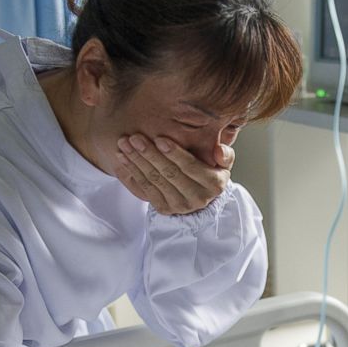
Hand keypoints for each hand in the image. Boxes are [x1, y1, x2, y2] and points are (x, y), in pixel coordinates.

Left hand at [115, 134, 232, 214]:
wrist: (200, 194)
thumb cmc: (209, 171)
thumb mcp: (222, 163)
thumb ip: (224, 155)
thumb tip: (219, 150)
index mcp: (214, 184)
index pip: (191, 167)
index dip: (174, 153)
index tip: (159, 138)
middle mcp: (198, 198)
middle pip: (170, 174)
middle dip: (150, 154)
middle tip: (134, 137)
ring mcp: (180, 206)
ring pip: (155, 180)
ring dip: (137, 161)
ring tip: (124, 143)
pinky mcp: (164, 209)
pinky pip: (146, 189)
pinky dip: (132, 171)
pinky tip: (123, 157)